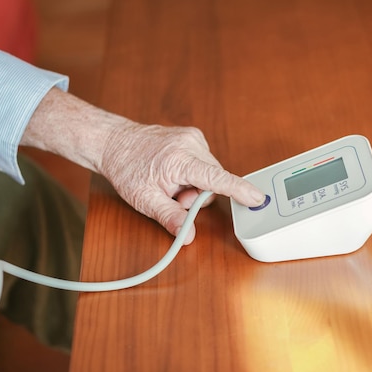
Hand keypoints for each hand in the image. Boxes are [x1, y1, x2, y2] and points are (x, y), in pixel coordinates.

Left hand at [22, 88, 263, 243]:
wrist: (113, 142)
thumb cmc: (126, 168)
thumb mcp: (144, 200)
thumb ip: (170, 217)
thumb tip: (188, 235)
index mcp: (180, 159)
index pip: (217, 178)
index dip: (239, 190)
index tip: (257, 198)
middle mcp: (191, 143)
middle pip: (215, 180)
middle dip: (198, 196)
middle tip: (174, 197)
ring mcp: (193, 137)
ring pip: (211, 173)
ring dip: (196, 185)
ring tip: (171, 184)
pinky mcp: (194, 137)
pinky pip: (205, 163)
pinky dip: (193, 174)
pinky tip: (174, 174)